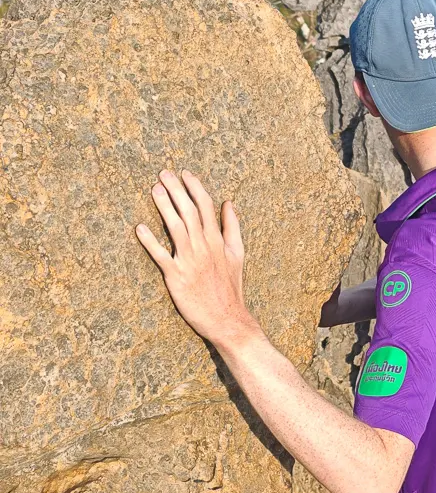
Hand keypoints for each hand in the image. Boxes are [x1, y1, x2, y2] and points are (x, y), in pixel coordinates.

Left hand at [136, 171, 254, 351]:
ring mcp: (190, 261)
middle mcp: (204, 246)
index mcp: (218, 240)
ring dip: (164, 207)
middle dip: (176, 190)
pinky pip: (161, 256)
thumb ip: (232, 228)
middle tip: (163, 173)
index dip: (194, 187)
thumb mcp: (237, 254)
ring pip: (176, 227)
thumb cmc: (231, 288)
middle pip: (189, 211)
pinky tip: (140, 228)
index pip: (206, 206)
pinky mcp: (176, 277)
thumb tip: (229, 203)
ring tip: (155, 190)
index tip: (184, 173)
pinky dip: (150, 241)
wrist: (228, 319)